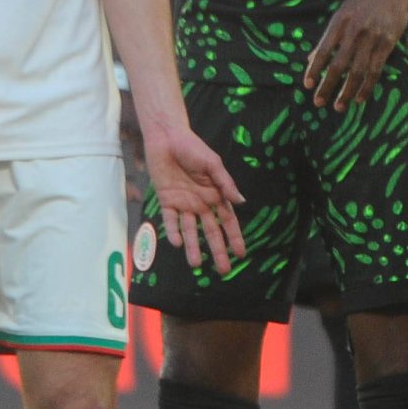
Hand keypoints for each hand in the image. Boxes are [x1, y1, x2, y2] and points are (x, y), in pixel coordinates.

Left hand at [140, 119, 247, 274]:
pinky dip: (173, 231)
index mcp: (215, 195)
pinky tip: (177, 243)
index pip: (228, 222)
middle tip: (223, 271)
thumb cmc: (193, 147)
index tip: (241, 255)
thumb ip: (226, 184)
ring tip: (196, 265)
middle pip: (210, 232)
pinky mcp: (166, 201)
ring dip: (193, 247)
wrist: (167, 137)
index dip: (234, 238)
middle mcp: (201, 203)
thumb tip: (241, 202)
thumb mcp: (213, 164)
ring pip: (190, 231)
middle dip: (217, 251)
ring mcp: (183, 204)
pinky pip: (170, 220)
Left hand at [302, 0, 407, 109]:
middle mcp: (354, 30)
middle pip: (338, 65)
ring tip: (338, 106)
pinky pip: (375, 70)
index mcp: (339, 22)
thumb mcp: (342, 13)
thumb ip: (329, 36)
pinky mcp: (388, 43)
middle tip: (318, 102)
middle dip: (327, 86)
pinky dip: (367, 86)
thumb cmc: (365, 0)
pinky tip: (359, 98)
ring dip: (346, 91)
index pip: (323, 50)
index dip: (314, 69)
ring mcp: (372, 38)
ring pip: (357, 71)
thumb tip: (311, 58)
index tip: (307, 85)